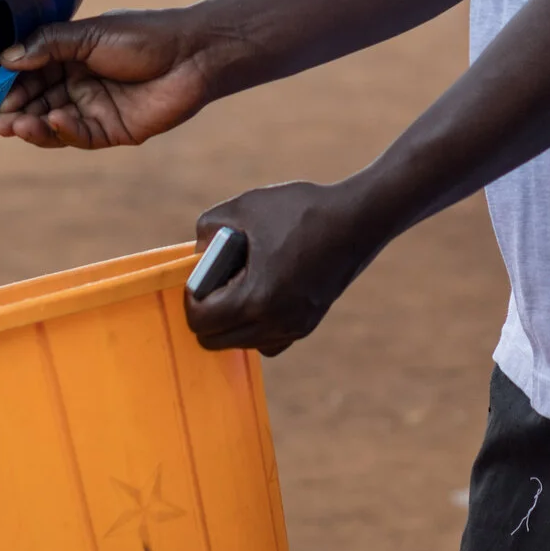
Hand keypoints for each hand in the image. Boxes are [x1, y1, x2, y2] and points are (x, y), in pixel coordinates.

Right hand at [0, 9, 216, 148]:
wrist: (192, 54)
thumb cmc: (144, 36)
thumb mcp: (90, 33)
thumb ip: (49, 45)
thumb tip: (7, 58)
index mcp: (69, 56)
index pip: (28, 73)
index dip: (6, 83)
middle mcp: (77, 84)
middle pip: (36, 101)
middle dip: (13, 109)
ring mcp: (93, 109)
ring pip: (52, 122)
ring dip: (32, 125)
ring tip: (14, 125)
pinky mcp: (111, 131)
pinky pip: (79, 135)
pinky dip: (63, 131)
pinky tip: (54, 121)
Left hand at [185, 181, 383, 356]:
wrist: (357, 219)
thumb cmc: (300, 211)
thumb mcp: (245, 208)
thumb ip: (208, 229)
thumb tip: (198, 253)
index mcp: (255, 299)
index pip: (200, 322)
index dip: (192, 296)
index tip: (202, 274)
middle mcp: (274, 324)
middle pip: (215, 341)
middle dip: (209, 311)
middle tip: (220, 279)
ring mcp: (294, 328)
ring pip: (242, 342)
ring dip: (231, 319)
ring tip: (244, 281)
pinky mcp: (307, 324)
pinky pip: (268, 340)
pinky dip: (257, 325)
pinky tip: (264, 291)